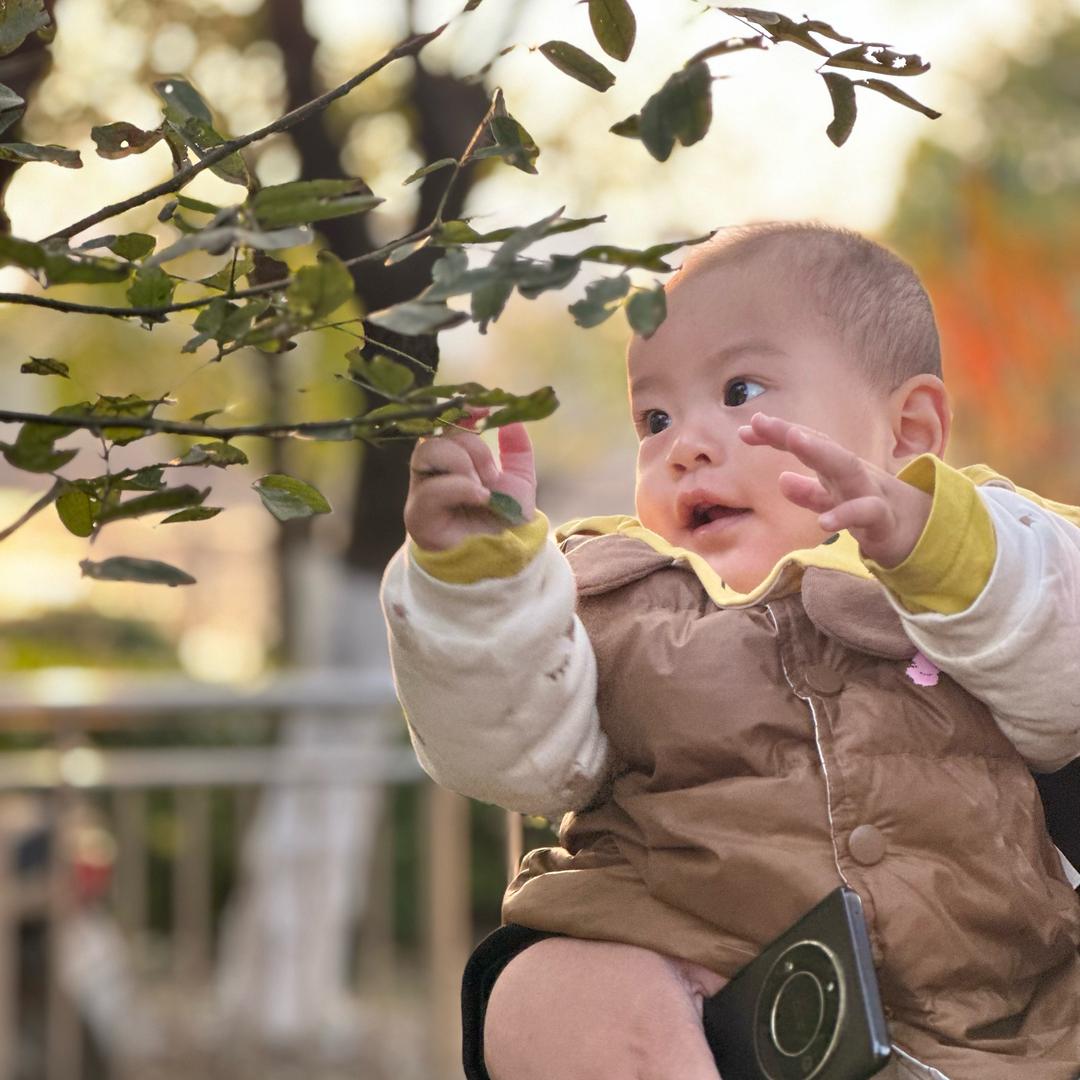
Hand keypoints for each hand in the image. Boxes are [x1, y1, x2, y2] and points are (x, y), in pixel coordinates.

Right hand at [404, 409, 536, 550]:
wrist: (504, 557)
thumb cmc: (505, 522)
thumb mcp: (519, 482)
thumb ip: (517, 450)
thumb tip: (513, 419)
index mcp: (451, 461)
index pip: (444, 425)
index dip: (460, 413)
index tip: (482, 409)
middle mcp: (431, 473)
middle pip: (437, 435)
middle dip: (471, 447)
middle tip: (492, 475)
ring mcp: (421, 492)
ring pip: (428, 452)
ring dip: (464, 465)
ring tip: (484, 489)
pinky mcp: (418, 516)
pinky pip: (432, 489)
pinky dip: (460, 488)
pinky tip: (480, 498)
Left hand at [738, 412, 930, 567]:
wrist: (918, 533)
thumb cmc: (871, 510)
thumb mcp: (836, 501)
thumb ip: (809, 493)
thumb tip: (781, 480)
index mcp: (837, 468)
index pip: (806, 444)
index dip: (776, 435)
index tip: (745, 430)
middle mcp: (852, 473)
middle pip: (822, 446)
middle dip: (792, 432)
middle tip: (761, 421)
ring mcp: (869, 492)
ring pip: (847, 467)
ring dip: (820, 452)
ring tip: (794, 440)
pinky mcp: (883, 519)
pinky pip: (866, 513)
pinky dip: (845, 514)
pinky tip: (822, 521)